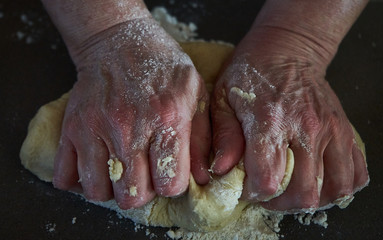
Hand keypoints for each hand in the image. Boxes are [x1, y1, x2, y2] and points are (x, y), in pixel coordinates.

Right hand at [53, 17, 210, 208]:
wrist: (118, 41)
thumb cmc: (162, 68)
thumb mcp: (195, 94)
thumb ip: (200, 139)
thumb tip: (202, 178)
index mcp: (167, 119)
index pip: (169, 184)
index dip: (171, 185)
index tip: (168, 173)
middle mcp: (129, 128)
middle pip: (132, 195)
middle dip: (141, 191)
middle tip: (144, 174)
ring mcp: (95, 128)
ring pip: (97, 191)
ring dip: (111, 188)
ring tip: (120, 170)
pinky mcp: (71, 128)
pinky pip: (65, 177)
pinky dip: (79, 180)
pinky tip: (96, 166)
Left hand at [211, 27, 368, 210]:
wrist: (287, 49)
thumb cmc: (250, 73)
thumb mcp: (223, 98)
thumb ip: (223, 136)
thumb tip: (221, 170)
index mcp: (271, 121)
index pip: (268, 179)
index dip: (254, 193)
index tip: (245, 187)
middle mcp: (306, 128)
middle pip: (304, 192)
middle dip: (280, 203)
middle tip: (267, 193)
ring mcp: (331, 130)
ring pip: (334, 188)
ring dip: (311, 198)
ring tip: (291, 189)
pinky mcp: (345, 130)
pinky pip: (356, 172)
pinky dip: (340, 186)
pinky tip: (320, 181)